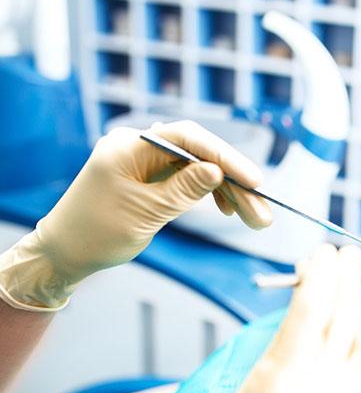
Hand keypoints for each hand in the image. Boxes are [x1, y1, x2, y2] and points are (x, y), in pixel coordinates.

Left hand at [0, 121, 271, 310]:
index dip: (224, 156)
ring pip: (199, 170)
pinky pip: (188, 180)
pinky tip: (230, 210)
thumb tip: (217, 170)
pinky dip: (210, 195)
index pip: (186, 139)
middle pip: (198, 155)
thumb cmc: (96, 233)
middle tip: (263, 211)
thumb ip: (183, 190)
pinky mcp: (152, 179)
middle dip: (234, 182)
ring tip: (256, 218)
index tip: (253, 180)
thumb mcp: (144, 214)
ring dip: (229, 193)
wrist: (65, 253)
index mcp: (129, 147)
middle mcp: (139, 148)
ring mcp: (146, 163)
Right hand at [144, 245, 360, 392]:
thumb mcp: (250, 382)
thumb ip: (289, 340)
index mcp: (276, 380)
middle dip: (344, 280)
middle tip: (344, 255)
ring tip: (354, 290)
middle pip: (341, 320)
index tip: (323, 253)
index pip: (310, 308)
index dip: (320, 273)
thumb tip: (320, 294)